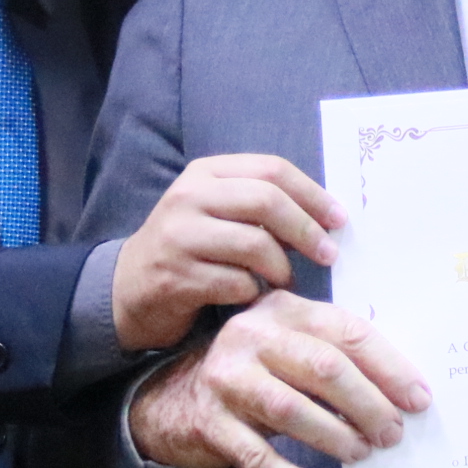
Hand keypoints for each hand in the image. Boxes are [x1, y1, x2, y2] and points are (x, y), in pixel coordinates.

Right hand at [112, 154, 345, 349]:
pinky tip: (254, 297)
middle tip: (329, 254)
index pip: (272, 169)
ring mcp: (179, 236)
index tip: (339, 219)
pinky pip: (237, 283)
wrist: (127, 289)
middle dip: (306, 229)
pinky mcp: (176, 276)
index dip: (312, 194)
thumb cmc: (190, 249)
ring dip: (282, 268)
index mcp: (206, 173)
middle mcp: (189, 197)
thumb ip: (260, 205)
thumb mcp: (217, 212)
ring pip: (255, 244)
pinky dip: (256, 293)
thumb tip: (325, 216)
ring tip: (285, 280)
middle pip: (266, 201)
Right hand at [126, 290, 430, 467]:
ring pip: (292, 409)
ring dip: (336, 436)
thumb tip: (404, 391)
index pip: (346, 332)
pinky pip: (258, 456)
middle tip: (392, 433)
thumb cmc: (256, 373)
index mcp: (283, 310)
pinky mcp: (210, 423)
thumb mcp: (291, 348)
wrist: (173, 399)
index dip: (388, 367)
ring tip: (362, 453)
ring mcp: (227, 379)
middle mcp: (252, 336)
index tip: (418, 399)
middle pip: (324, 368)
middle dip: (368, 404)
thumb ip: (336, 354)